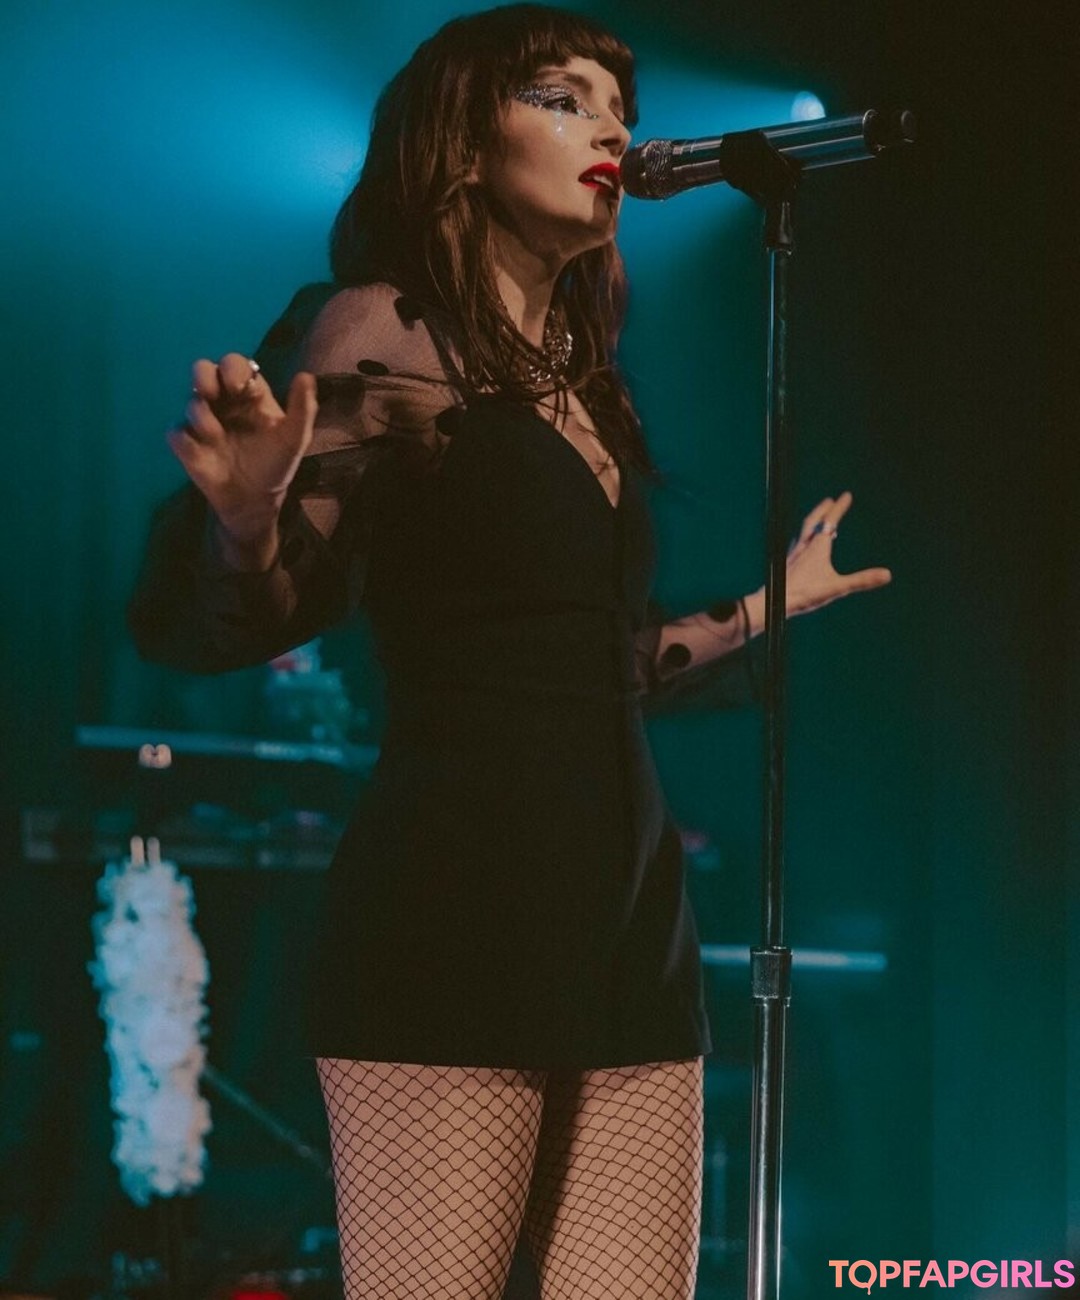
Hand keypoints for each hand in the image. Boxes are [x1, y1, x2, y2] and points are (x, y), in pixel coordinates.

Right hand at [168, 354, 317, 544]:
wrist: (255, 501)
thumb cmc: (275, 465)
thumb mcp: (294, 439)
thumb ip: (303, 408)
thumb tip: (305, 375)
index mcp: (248, 395)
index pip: (234, 365)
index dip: (231, 368)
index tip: (237, 386)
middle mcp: (223, 402)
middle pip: (203, 370)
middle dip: (203, 375)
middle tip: (211, 393)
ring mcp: (203, 422)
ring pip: (190, 401)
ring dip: (200, 415)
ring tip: (216, 436)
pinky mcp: (187, 444)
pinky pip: (175, 432)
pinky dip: (185, 440)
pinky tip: (200, 452)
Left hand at [782, 492, 891, 615]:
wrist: (773, 603)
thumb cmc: (803, 594)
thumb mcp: (837, 588)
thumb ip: (861, 580)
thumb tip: (887, 575)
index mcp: (817, 547)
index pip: (830, 521)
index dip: (839, 507)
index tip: (846, 495)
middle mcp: (803, 547)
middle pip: (813, 521)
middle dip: (823, 510)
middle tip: (829, 500)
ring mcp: (793, 555)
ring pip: (803, 532)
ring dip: (812, 522)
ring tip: (819, 521)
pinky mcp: (786, 565)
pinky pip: (797, 545)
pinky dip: (804, 539)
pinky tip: (803, 549)